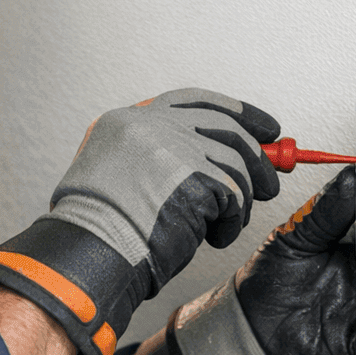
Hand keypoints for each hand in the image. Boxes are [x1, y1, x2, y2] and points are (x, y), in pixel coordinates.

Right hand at [50, 88, 281, 288]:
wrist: (85, 254)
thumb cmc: (98, 231)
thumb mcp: (113, 175)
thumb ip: (155, 157)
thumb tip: (216, 160)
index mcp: (125, 121)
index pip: (194, 101)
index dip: (234, 111)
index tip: (263, 126)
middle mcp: (148, 125)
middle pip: (224, 124)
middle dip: (257, 154)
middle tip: (270, 178)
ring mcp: (171, 145)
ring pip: (235, 159)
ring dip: (243, 195)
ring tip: (231, 220)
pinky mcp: (191, 174)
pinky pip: (233, 193)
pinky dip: (234, 219)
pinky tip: (217, 235)